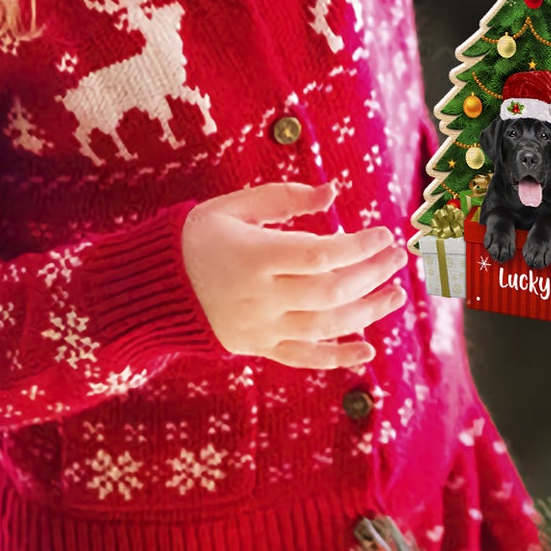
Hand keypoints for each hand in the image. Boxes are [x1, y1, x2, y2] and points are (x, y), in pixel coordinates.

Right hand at [182, 181, 406, 368]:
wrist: (152, 287)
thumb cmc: (197, 236)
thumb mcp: (234, 206)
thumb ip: (285, 198)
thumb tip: (333, 193)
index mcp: (255, 256)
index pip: (320, 255)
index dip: (358, 246)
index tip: (383, 233)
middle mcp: (261, 297)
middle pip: (330, 291)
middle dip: (371, 274)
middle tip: (398, 258)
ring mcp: (260, 327)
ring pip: (325, 326)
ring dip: (367, 312)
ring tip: (396, 294)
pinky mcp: (258, 347)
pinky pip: (303, 357)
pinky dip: (337, 356)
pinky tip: (368, 349)